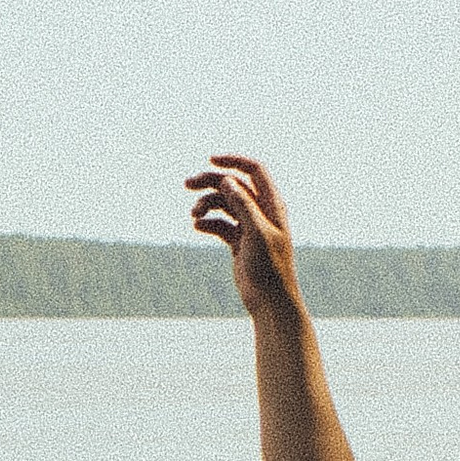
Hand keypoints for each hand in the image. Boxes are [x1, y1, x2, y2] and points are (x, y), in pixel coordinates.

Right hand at [187, 153, 301, 322]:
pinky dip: (208, 222)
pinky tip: (198, 226)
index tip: (210, 160)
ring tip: (194, 215)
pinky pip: (219, 224)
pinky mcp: (238, 241)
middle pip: (233, 185)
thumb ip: (243, 205)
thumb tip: (228, 180)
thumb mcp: (256, 232)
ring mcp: (249, 226)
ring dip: (206, 204)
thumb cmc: (270, 268)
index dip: (234, 161)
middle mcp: (261, 212)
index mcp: (272, 205)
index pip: (254, 171)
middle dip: (211, 182)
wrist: (270, 300)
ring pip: (223, 204)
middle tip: (187, 184)